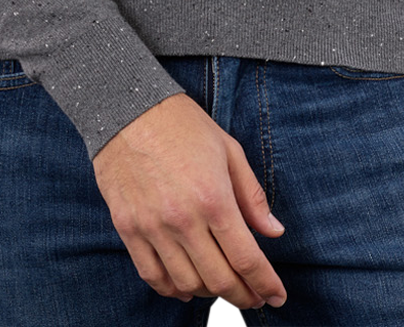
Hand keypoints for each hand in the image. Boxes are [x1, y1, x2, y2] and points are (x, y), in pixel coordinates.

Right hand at [92, 93, 287, 311]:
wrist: (127, 108)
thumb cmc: (179, 123)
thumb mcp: (228, 149)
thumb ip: (252, 195)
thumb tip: (273, 230)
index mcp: (213, 197)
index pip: (246, 258)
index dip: (266, 284)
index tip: (276, 295)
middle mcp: (183, 218)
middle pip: (219, 279)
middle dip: (243, 295)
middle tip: (254, 296)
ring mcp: (152, 227)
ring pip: (187, 284)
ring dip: (210, 294)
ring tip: (221, 286)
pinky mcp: (128, 229)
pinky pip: (152, 276)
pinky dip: (172, 290)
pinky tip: (186, 286)